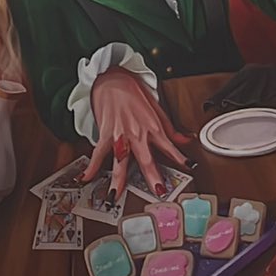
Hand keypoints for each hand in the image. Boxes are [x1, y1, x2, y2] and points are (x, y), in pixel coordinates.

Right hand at [82, 66, 191, 198]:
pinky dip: (91, 166)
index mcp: (152, 127)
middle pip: (145, 159)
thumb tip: (186, 140)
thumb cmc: (133, 91)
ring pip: (119, 161)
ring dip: (118, 180)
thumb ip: (171, 129)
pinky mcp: (105, 133)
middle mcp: (137, 134)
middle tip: (158, 190)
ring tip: (116, 196)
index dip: (180, 157)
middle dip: (152, 176)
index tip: (189, 167)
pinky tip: (86, 178)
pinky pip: (98, 153)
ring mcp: (120, 135)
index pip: (169, 146)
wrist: (112, 79)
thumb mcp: (157, 108)